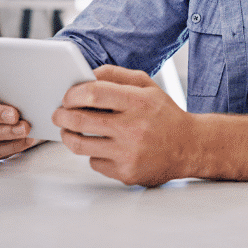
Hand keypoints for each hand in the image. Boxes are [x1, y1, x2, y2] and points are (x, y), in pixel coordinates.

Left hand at [52, 65, 196, 186]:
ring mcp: (129, 153)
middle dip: (61, 115)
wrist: (189, 147)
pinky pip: (94, 162)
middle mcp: (133, 128)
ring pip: (81, 145)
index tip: (66, 96)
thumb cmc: (164, 114)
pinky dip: (92, 153)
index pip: (93, 93)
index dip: (72, 94)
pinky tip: (100, 145)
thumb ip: (115, 74)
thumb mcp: (146, 84)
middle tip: (58, 113)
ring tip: (67, 129)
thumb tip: (85, 74)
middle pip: (80, 120)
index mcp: (138, 101)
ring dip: (68, 135)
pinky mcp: (126, 173)